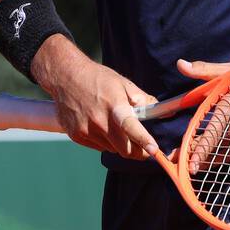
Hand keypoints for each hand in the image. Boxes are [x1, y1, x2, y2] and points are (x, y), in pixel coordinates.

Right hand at [32, 36, 158, 160]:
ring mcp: (86, 130)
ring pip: (112, 149)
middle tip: (145, 148)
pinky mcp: (76, 136)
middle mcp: (99, 121)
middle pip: (125, 149)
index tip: (155, 151)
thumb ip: (143, 100)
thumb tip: (165, 111)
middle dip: (138, 152)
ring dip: (120, 144)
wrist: (65, 77)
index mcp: (114, 106)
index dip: (144, 141)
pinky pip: (98, 147)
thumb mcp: (123, 84)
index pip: (131, 128)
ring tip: (116, 127)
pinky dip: (105, 142)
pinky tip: (102, 126)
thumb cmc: (97, 78)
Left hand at [175, 56, 229, 173]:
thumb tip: (180, 64)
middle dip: (194, 153)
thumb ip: (203, 70)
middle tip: (174, 157)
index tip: (189, 163)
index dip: (201, 148)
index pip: (215, 131)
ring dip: (204, 157)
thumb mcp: (229, 70)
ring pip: (223, 152)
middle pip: (215, 145)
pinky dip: (218, 156)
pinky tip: (205, 157)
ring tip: (184, 159)